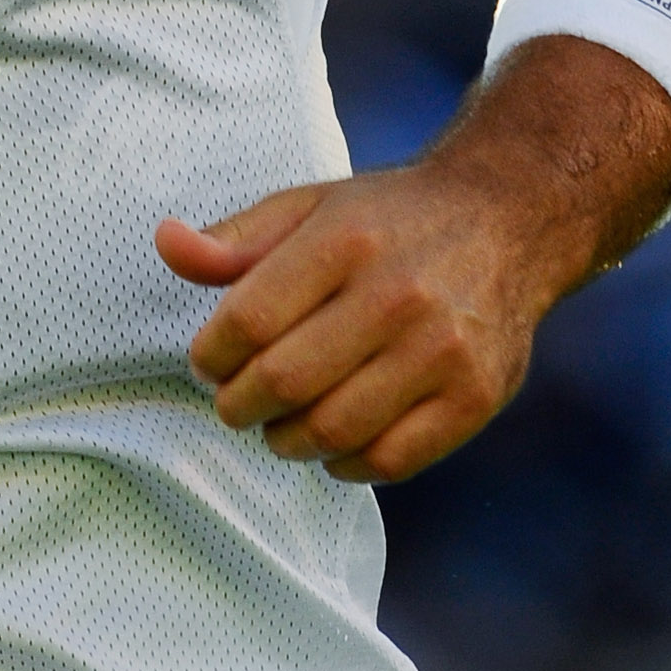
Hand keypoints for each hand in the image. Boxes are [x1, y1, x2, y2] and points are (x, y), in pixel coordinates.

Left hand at [155, 159, 552, 484]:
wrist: (505, 222)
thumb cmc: (385, 220)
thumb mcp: (307, 206)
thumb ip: (234, 238)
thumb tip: (165, 244)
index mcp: (344, 240)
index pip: (249, 319)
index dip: (212, 354)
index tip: (206, 362)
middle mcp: (397, 295)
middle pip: (286, 380)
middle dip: (239, 405)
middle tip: (232, 404)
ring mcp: (442, 351)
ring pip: (334, 428)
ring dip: (286, 441)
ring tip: (276, 426)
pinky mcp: (475, 397)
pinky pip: (390, 459)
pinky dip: (344, 464)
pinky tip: (329, 444)